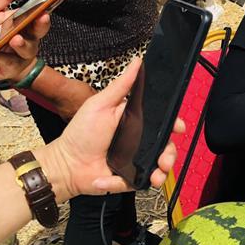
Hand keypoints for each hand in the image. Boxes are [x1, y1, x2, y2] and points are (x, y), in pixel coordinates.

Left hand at [0, 0, 49, 89]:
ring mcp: (20, 56)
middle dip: (41, 25)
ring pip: (27, 50)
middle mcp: (27, 40)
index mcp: (24, 24)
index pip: (39, 16)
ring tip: (13, 39)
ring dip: (21, 44)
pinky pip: (7, 63)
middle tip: (41, 18)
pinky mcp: (10, 69)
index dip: (48, 8)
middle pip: (39, 32)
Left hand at [37, 59, 182, 201]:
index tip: (178, 127)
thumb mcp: (101, 105)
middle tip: (165, 160)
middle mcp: (140, 142)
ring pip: (160, 167)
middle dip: (171, 154)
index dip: (173, 124)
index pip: (162, 122)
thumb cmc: (81, 133)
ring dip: (161, 172)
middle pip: (166, 146)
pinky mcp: (130, 179)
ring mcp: (136, 161)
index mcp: (136, 122)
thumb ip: (121, 86)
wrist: (66, 164)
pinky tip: (111, 180)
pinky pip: (140, 182)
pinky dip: (127, 183)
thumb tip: (138, 62)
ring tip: (155, 176)